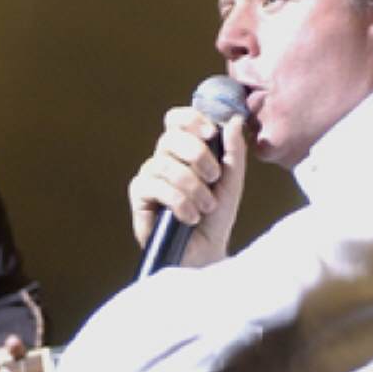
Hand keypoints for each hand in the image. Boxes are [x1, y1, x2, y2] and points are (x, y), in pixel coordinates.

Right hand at [128, 107, 247, 266]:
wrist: (206, 252)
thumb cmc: (216, 217)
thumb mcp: (232, 182)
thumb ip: (233, 151)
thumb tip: (232, 120)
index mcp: (184, 150)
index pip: (177, 120)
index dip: (191, 119)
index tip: (211, 133)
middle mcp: (163, 159)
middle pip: (170, 138)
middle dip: (198, 156)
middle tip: (214, 178)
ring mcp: (149, 177)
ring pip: (165, 165)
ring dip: (192, 187)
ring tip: (205, 206)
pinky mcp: (139, 198)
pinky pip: (154, 187)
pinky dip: (178, 202)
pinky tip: (189, 217)